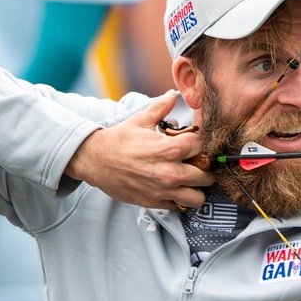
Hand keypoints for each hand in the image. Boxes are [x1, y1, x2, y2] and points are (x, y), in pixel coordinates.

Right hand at [65, 91, 214, 209]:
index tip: (195, 145)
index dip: (201, 145)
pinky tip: (174, 189)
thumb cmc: (119, 139)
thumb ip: (161, 108)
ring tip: (190, 181)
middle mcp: (170, 172)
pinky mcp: (155, 202)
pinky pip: (180, 206)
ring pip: (198, 197)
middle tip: (196, 164)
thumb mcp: (140, 120)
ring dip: (197, 189)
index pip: (203, 147)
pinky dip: (180, 199)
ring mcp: (163, 190)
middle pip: (206, 176)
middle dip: (204, 169)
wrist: (94, 160)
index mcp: (170, 149)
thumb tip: (172, 94)